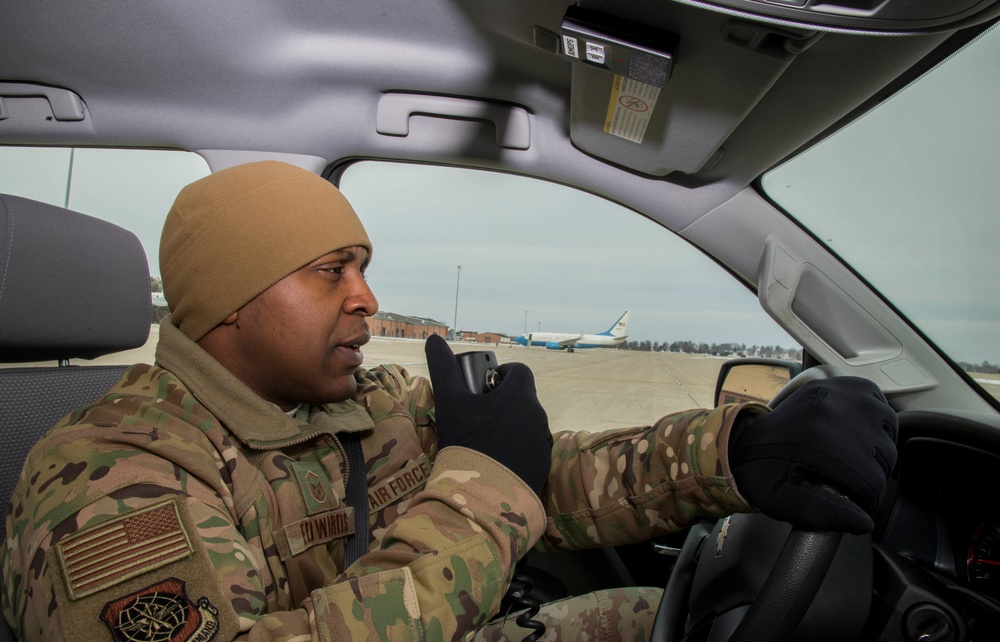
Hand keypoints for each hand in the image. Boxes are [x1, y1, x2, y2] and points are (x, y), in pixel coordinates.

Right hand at [424, 335, 552, 494]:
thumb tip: (433, 340)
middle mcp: (537, 414)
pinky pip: (531, 448)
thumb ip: (442, 368)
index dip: (503, 374)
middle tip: (479, 416)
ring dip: (512, 425)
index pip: (520, 371)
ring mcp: (542, 441)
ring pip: (527, 423)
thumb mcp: (450, 402)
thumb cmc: (466, 441)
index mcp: (519, 395)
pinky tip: (497, 460)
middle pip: (523, 398)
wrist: (481, 493)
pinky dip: (518, 449)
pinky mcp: (543, 465)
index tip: (485, 388)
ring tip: (486, 440)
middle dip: (504, 402)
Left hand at [729, 376, 897, 533]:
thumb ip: (823, 514)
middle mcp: (835, 412)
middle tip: (840, 479)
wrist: (747, 441)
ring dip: (875, 455)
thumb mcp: (782, 500)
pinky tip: (854, 439)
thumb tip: (864, 522)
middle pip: (883, 460)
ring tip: (845, 460)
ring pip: (888, 438)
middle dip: (867, 478)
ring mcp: (844, 394)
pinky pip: (884, 413)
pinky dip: (877, 429)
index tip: (848, 501)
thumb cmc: (764, 473)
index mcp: (820, 441)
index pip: (871, 484)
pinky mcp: (849, 386)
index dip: (863, 501)